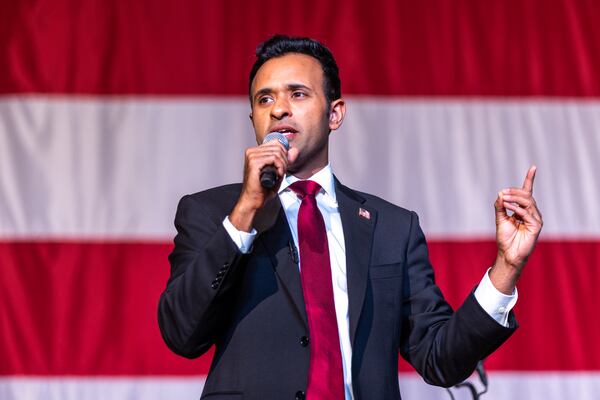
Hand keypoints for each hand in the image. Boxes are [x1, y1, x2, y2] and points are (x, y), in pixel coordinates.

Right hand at [229, 141, 297, 230]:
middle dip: (285, 160)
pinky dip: (280, 167)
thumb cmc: (262, 189)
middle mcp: (252, 152)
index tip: (283, 165)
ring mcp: (252, 156)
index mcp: (255, 152)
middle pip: (277, 146)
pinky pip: (274, 158)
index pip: (275, 142)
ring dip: (283, 165)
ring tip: (279, 175)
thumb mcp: (277, 171)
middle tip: (282, 172)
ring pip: (277, 152)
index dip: (284, 153)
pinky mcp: (254, 162)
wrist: (253, 200)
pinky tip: (277, 175)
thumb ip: (286, 160)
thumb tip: (294, 150)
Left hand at [490, 166, 542, 293]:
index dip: (530, 179)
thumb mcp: (500, 218)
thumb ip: (500, 206)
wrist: (508, 253)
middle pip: (527, 196)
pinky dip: (517, 209)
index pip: (528, 192)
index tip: (533, 167)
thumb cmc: (505, 237)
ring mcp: (536, 219)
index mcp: (524, 209)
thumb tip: (500, 193)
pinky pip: (527, 213)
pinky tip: (508, 208)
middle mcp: (532, 213)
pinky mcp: (536, 226)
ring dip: (515, 199)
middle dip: (515, 192)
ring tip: (504, 199)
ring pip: (528, 202)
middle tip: (502, 193)